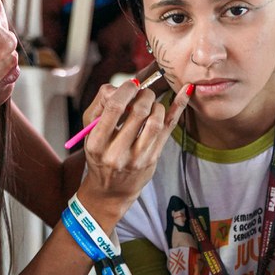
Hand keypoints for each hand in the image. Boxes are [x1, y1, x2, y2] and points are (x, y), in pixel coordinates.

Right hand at [76, 79, 191, 229]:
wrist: (111, 189)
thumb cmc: (99, 153)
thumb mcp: (89, 131)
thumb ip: (100, 105)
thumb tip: (119, 87)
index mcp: (96, 143)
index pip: (115, 107)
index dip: (126, 90)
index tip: (131, 84)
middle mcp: (117, 153)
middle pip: (138, 111)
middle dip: (144, 95)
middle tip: (142, 92)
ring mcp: (138, 158)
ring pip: (156, 121)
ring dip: (156, 104)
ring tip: (150, 103)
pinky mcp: (153, 159)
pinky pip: (169, 128)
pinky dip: (178, 108)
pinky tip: (185, 92)